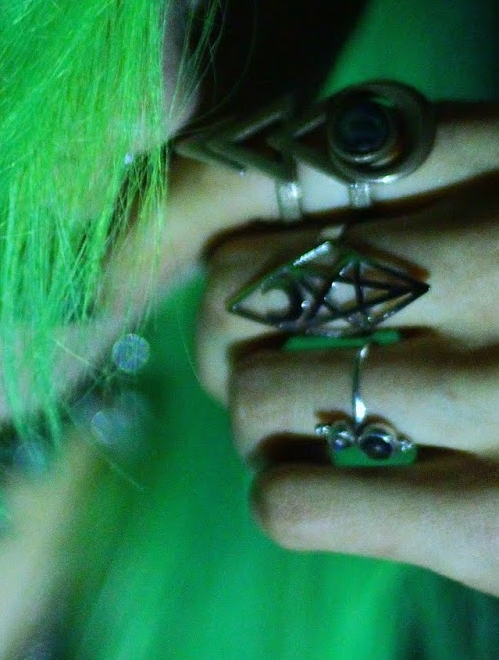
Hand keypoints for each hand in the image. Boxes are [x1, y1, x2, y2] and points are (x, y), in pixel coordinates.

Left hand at [130, 104, 498, 596]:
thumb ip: (440, 177)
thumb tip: (230, 187)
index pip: (288, 156)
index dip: (219, 206)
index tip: (231, 244)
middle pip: (248, 274)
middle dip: (229, 321)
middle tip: (257, 350)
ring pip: (257, 389)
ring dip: (252, 413)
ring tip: (294, 423)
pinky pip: (293, 503)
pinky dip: (281, 497)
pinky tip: (323, 490)